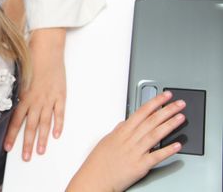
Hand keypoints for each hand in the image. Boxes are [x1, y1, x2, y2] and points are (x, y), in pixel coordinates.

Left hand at [4, 28, 66, 160]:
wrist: (47, 49)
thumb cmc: (31, 60)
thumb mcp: (20, 77)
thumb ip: (17, 93)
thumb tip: (11, 105)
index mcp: (24, 96)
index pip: (16, 121)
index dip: (12, 135)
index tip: (8, 148)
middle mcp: (36, 100)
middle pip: (30, 126)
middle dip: (26, 144)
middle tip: (25, 158)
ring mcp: (49, 99)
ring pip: (44, 123)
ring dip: (41, 139)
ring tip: (39, 152)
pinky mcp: (61, 95)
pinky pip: (60, 113)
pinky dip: (58, 125)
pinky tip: (56, 135)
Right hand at [67, 91, 184, 191]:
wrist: (94, 178)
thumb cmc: (99, 161)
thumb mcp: (107, 140)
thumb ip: (118, 131)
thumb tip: (125, 123)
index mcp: (122, 132)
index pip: (141, 112)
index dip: (155, 102)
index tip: (165, 96)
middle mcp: (129, 140)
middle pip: (151, 121)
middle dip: (167, 110)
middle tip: (179, 103)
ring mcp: (135, 152)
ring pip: (155, 135)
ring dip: (169, 125)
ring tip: (181, 117)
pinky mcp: (140, 166)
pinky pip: (156, 157)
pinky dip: (167, 151)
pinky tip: (177, 145)